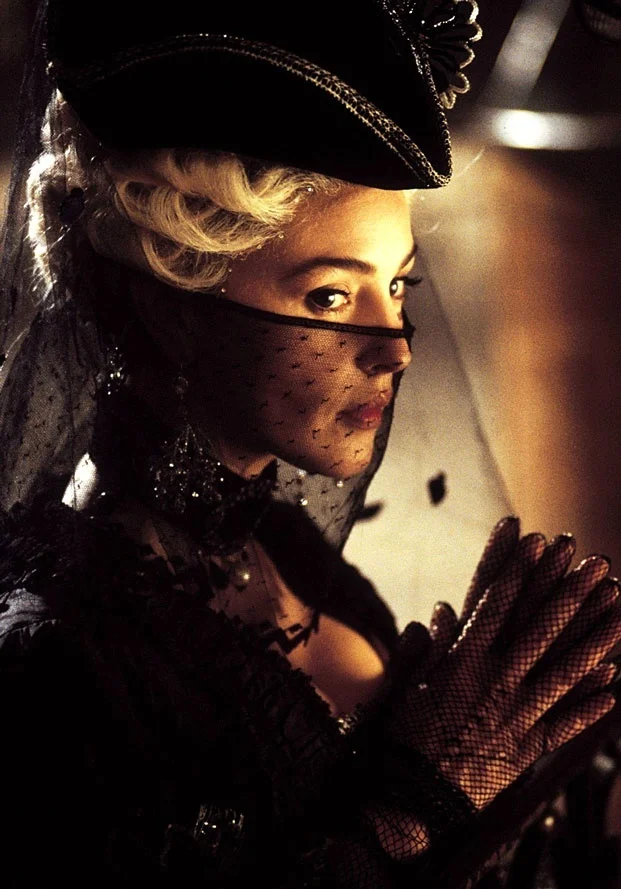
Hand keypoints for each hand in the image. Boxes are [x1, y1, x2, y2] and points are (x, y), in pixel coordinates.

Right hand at [388, 521, 620, 809]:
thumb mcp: (406, 684)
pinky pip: (565, 724)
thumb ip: (425, 646)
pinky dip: (590, 705)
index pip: (496, 604)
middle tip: (597, 564)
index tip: (539, 540)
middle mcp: (495, 682)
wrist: (413, 798)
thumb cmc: (404, 735)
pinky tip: (615, 683)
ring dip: (596, 639)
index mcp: (462, 661)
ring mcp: (516, 715)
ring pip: (564, 671)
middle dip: (571, 592)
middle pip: (540, 629)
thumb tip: (441, 609)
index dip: (519, 570)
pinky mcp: (527, 748)